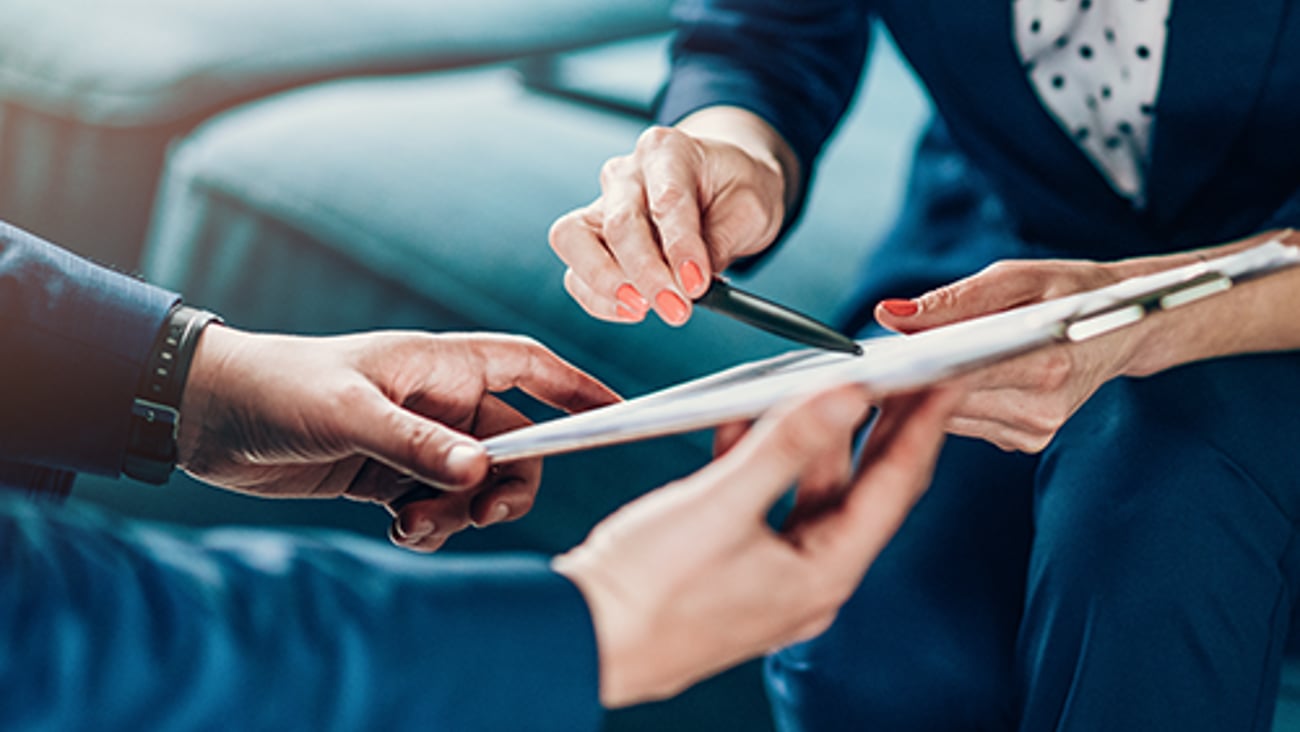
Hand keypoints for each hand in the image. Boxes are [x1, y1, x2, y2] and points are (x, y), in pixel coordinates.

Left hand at [178, 327, 617, 549]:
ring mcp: (416, 440)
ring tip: (417, 523)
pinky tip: (401, 529)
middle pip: (515, 444)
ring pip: (476, 483)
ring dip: (462, 511)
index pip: (530, 369)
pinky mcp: (388, 476)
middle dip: (509, 482)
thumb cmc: (278, 388)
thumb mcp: (349, 413)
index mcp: (441, 365)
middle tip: (482, 510)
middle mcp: (438, 402)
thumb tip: (482, 474)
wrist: (207, 417)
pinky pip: (438, 505)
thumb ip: (416, 445)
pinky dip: (432, 525)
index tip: (616, 413)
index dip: (577, 388)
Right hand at [549, 108, 794, 326]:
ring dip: (605, 284)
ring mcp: (601, 204)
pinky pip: (576, 272)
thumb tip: (692, 284)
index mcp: (667, 150)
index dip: (680, 246)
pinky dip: (598, 299)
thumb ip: (721, 241)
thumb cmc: (732, 188)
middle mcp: (626, 173)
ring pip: (574, 241)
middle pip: (618, 223)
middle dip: (646, 274)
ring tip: (643, 309)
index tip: (697, 283)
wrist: (719, 184)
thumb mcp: (750, 207)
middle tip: (675, 308)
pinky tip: (634, 309)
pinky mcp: (589, 238)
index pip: (667, 200)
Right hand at [554, 383, 961, 707]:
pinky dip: (763, 460)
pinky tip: (747, 420)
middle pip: (861, 489)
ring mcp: (771, 576)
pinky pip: (765, 504)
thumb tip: (846, 397)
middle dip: (882, 427)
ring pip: (810, 492)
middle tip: (904, 371)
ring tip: (823, 383)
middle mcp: (808, 580)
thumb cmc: (645, 593)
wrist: (579, 641)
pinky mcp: (734, 567)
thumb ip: (786, 445)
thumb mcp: (721, 505)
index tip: (947, 376)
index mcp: (822, 574)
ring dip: (814, 437)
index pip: (895, 486)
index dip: (924, 425)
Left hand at [875, 259, 1136, 452]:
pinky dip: (946, 402)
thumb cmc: (1072, 292)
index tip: (872, 361)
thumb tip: (890, 315)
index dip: (910, 370)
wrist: (1126, 325)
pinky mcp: (1026, 441)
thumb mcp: (1016, 278)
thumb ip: (952, 301)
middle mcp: (1041, 408)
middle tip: (872, 360)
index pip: (959, 375)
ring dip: (922, 394)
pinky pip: (966, 423)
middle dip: (908, 381)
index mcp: (1047, 364)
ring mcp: (1034, 431)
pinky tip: (940, 381)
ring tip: (902, 365)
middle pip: (947, 402)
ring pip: (949, 418)